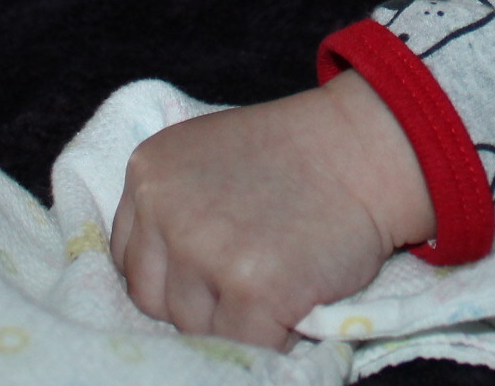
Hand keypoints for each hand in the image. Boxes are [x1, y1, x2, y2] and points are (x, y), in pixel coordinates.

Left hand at [108, 71, 434, 347]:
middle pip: (152, 300)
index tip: (208, 268)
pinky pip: (242, 345)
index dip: (172, 272)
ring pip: (193, 329)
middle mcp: (164, 210)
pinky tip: (295, 298)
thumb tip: (157, 279)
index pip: (129, 258)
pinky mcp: (251, 290)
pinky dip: (272, 335)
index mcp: (149, 174)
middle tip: (249, 274)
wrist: (366, 149)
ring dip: (234, 319)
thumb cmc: (297, 155)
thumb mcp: (208, 158)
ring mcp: (205, 251)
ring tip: (278, 277)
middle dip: (197, 299)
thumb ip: (171, 207)